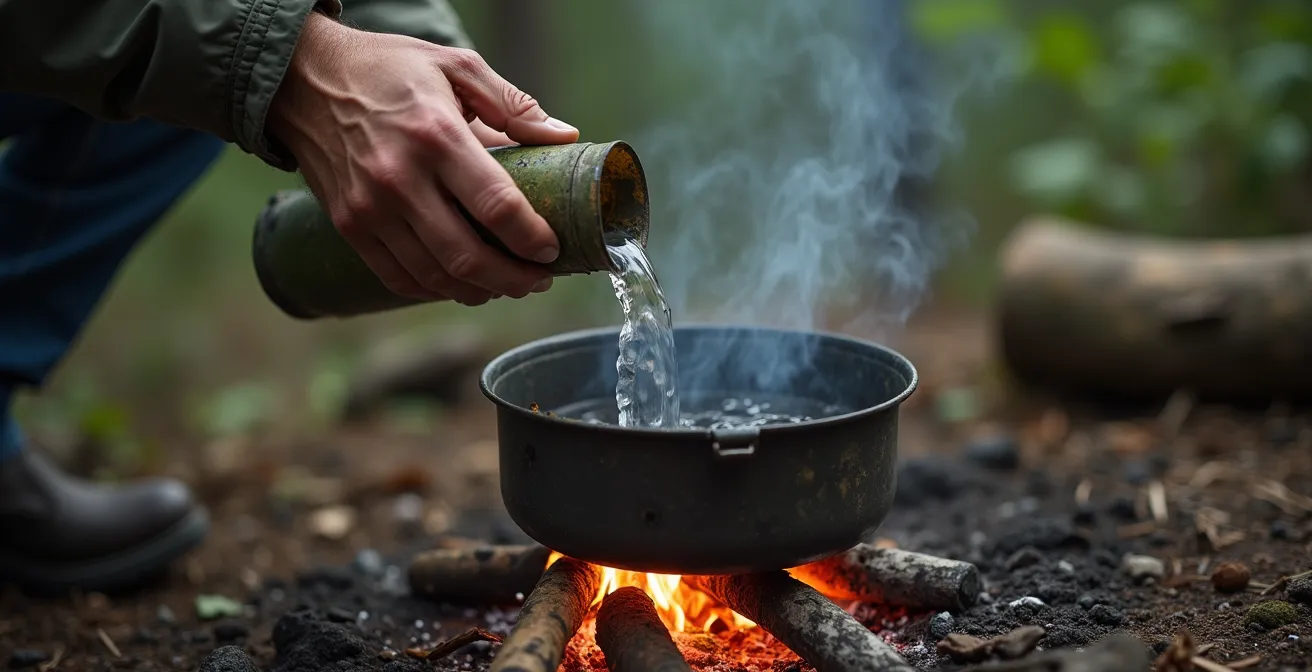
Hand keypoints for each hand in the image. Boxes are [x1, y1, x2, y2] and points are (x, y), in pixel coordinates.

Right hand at [268, 12, 577, 304]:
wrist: (304, 79)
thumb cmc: (389, 69)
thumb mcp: (455, 65)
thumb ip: (513, 104)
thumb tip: (565, 137)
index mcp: (436, 135)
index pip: (496, 206)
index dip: (532, 238)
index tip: (552, 250)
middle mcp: (399, 178)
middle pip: (468, 255)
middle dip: (514, 280)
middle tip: (539, 280)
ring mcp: (369, 207)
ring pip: (435, 276)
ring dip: (480, 291)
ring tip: (507, 285)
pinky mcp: (349, 225)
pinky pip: (399, 277)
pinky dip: (436, 291)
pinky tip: (462, 284)